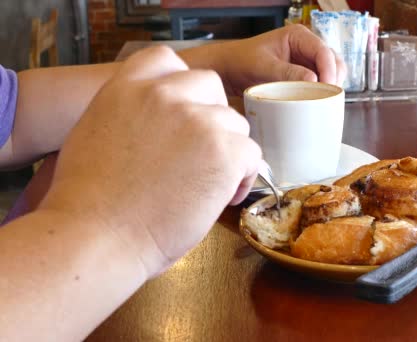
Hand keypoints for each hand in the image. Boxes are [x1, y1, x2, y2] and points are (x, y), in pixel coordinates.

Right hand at [39, 46, 261, 277]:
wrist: (97, 237)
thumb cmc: (89, 200)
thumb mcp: (96, 132)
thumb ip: (130, 112)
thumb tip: (156, 119)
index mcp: (127, 86)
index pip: (167, 59)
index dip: (182, 84)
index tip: (185, 109)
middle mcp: (164, 94)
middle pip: (210, 86)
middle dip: (210, 116)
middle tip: (201, 151)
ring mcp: (198, 120)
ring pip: (235, 123)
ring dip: (228, 149)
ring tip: (210, 183)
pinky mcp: (224, 151)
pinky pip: (251, 154)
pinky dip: (244, 176)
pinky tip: (224, 197)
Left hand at [184, 25, 346, 94]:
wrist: (229, 69)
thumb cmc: (242, 61)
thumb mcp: (263, 66)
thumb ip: (287, 73)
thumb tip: (314, 81)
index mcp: (298, 36)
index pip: (323, 51)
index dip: (329, 69)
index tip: (327, 87)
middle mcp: (306, 47)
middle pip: (333, 61)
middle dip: (333, 79)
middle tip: (328, 98)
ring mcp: (306, 61)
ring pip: (331, 72)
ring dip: (330, 87)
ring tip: (323, 101)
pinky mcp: (304, 76)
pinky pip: (320, 83)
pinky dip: (322, 92)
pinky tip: (317, 102)